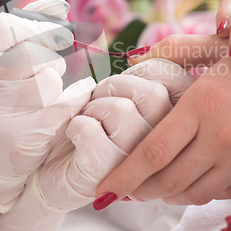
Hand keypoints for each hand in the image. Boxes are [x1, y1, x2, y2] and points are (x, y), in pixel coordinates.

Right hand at [0, 0, 93, 211]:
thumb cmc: (1, 94)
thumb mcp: (1, 58)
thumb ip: (28, 27)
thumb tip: (60, 4)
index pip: (3, 26)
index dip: (34, 27)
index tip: (50, 37)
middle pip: (31, 53)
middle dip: (48, 59)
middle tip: (43, 70)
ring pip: (49, 80)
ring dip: (56, 83)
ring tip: (44, 94)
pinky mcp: (20, 141)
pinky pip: (65, 106)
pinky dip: (76, 99)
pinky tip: (73, 99)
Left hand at [0, 59, 193, 230]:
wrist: (54, 161)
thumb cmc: (93, 118)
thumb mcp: (120, 91)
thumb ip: (140, 74)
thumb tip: (139, 56)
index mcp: (175, 121)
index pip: (176, 80)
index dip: (144, 71)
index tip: (124, 87)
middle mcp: (165, 145)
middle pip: (153, 95)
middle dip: (117, 86)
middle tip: (102, 101)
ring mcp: (138, 164)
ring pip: (120, 110)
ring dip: (94, 108)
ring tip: (89, 121)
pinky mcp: (108, 173)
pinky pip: (90, 131)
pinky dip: (76, 125)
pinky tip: (76, 136)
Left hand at [94, 56, 230, 207]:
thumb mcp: (216, 48)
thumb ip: (173, 50)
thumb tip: (136, 58)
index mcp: (203, 105)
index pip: (152, 153)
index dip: (124, 177)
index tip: (105, 191)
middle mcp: (222, 137)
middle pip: (168, 180)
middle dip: (140, 190)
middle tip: (127, 189)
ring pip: (194, 193)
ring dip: (168, 194)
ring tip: (154, 185)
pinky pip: (222, 192)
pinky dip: (199, 190)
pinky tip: (191, 178)